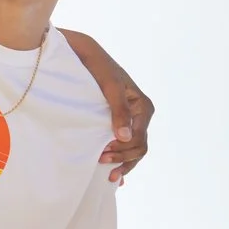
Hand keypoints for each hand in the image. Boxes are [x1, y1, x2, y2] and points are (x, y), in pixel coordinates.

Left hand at [58, 29, 152, 182]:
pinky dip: (120, 158)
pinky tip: (114, 173)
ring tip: (105, 169)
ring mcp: (130, 120)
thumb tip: (124, 137)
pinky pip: (123, 144)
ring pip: (132, 148)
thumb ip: (118, 111)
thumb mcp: (109, 87)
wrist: (86, 55)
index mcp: (143, 107)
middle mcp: (140, 115)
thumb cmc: (99, 68)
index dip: (124, 150)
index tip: (104, 154)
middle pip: (138, 146)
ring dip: (121, 160)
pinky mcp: (118, 122)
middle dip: (123, 158)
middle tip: (101, 162)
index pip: (140, 138)